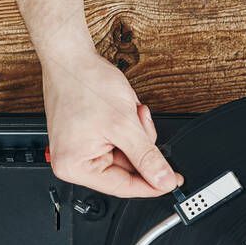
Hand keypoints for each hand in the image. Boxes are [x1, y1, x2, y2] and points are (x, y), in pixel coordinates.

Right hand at [41, 49, 182, 196]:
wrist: (72, 57)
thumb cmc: (84, 84)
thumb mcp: (124, 125)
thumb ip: (147, 157)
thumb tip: (163, 180)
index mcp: (75, 167)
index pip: (123, 187)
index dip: (153, 185)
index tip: (173, 182)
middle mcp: (74, 162)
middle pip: (126, 170)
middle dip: (141, 145)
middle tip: (140, 123)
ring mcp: (82, 149)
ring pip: (128, 154)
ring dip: (137, 133)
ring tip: (129, 112)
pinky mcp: (89, 137)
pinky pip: (120, 142)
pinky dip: (130, 127)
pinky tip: (126, 111)